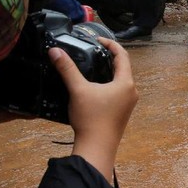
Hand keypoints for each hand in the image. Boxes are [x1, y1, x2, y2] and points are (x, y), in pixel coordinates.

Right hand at [49, 37, 137, 181]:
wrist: (97, 148)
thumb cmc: (91, 119)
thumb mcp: (77, 90)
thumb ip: (67, 69)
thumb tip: (55, 51)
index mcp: (126, 83)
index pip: (122, 55)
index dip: (111, 44)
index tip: (97, 39)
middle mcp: (131, 92)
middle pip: (123, 67)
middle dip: (109, 57)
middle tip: (94, 50)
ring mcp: (128, 103)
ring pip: (121, 80)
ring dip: (109, 71)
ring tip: (93, 65)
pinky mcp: (122, 112)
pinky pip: (118, 91)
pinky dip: (109, 84)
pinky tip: (95, 86)